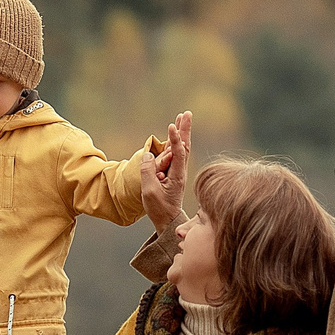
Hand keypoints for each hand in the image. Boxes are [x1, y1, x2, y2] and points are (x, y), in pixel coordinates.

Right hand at [142, 111, 192, 228]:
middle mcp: (180, 171)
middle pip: (185, 146)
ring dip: (182, 132)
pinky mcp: (174, 173)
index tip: (171, 126)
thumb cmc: (159, 208)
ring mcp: (178, 171)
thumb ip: (148, 172)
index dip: (175, 139)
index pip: (178, 153)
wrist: (168, 220)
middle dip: (185, 129)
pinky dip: (176, 142)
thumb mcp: (149, 191)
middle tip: (186, 114)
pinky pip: (176, 154)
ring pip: (182, 148)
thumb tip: (148, 154)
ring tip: (182, 118)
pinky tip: (175, 135)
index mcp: (177, 175)